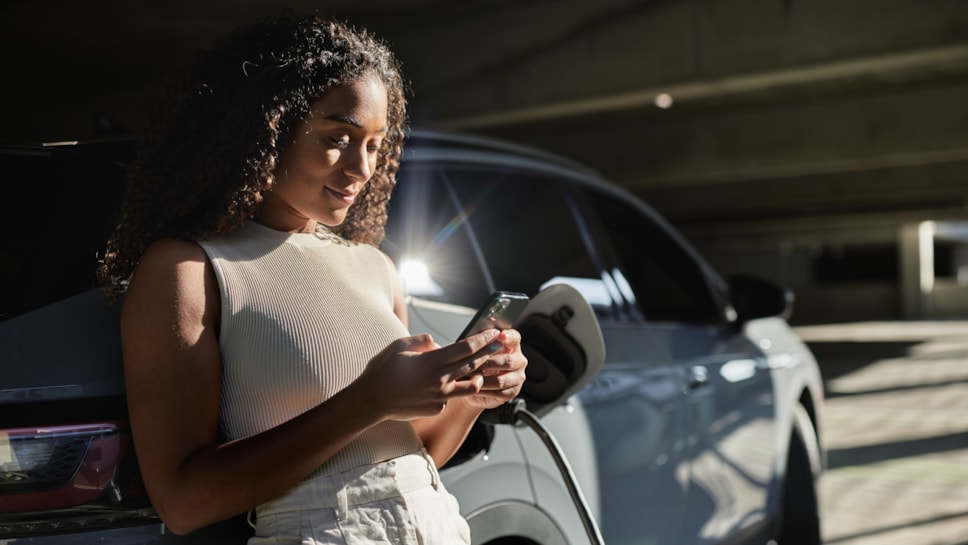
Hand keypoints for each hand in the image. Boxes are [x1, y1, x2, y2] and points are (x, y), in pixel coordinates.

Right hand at [350, 329, 503, 420]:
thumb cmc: (382, 370)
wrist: (371, 401)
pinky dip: (449, 390)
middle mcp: (440, 380)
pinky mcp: (436, 408)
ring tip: (483, 370)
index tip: (492, 333)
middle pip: (472, 364)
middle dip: (488, 353)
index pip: (465, 348)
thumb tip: (438, 343)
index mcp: (432, 361)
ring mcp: (440, 397)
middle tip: (500, 345)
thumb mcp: (399, 346)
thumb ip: (422, 342)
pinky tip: (443, 387)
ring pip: (469, 385)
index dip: (481, 340)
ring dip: (478, 375)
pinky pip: (449, 397)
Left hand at [460, 329, 527, 410]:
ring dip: (483, 380)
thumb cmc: (475, 362)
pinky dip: (484, 391)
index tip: (501, 335)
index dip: (509, 337)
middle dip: (487, 363)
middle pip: (507, 361)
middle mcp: (519, 360)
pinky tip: (474, 387)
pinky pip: (499, 393)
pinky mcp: (513, 391)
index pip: (514, 338)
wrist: (472, 383)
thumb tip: (477, 339)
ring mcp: (518, 377)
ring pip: (501, 380)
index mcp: (512, 345)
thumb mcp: (476, 350)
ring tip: (469, 378)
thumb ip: (480, 344)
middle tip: (472, 365)